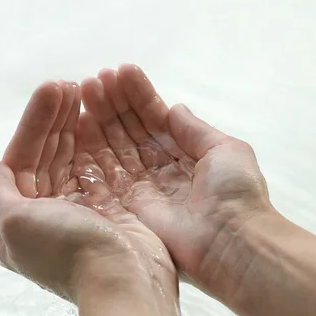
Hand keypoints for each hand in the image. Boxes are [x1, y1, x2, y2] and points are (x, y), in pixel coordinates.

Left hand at [0, 81, 177, 302]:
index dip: (34, 124)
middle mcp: (47, 215)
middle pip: (46, 156)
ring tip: (86, 90)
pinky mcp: (109, 210)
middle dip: (56, 119)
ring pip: (72, 159)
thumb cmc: (67, 252)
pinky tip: (101, 119)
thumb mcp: (16, 221)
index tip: (52, 91)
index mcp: (19, 220)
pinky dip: (98, 144)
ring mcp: (80, 211)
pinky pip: (98, 169)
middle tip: (69, 84)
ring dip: (76, 126)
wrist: (125, 282)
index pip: (21, 160)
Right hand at [76, 65, 274, 302]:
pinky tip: (80, 123)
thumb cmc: (235, 192)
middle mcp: (160, 169)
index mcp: (185, 154)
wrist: (232, 242)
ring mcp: (142, 188)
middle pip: (131, 131)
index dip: (138, 96)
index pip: (155, 119)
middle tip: (94, 78)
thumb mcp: (224, 149)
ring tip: (85, 89)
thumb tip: (174, 107)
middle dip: (114, 103)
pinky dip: (92, 149)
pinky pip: (105, 173)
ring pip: (115, 147)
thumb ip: (194, 129)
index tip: (120, 72)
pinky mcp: (126, 206)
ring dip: (100, 118)